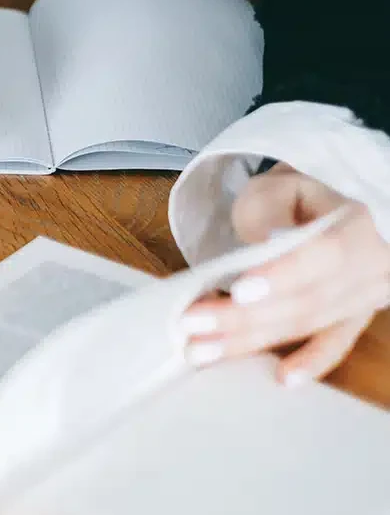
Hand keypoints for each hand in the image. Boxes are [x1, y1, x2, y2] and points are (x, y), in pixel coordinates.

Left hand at [179, 164, 389, 384]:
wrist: (328, 206)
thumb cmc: (298, 197)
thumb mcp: (279, 186)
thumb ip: (268, 210)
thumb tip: (258, 246)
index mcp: (359, 225)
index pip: (323, 255)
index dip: (282, 276)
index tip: (239, 292)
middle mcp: (373, 265)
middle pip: (306, 298)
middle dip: (244, 316)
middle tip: (192, 323)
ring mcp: (366, 296)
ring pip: (308, 323)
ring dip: (253, 339)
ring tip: (203, 349)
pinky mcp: (354, 317)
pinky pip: (335, 344)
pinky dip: (310, 362)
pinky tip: (283, 379)